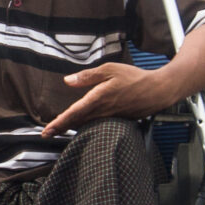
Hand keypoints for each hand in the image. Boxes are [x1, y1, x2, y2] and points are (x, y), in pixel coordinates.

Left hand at [39, 61, 176, 137]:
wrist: (158, 91)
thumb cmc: (134, 78)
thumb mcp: (109, 70)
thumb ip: (87, 76)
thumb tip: (68, 80)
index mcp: (98, 98)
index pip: (74, 113)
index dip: (59, 123)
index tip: (47, 131)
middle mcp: (102, 111)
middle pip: (77, 123)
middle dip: (61, 129)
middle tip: (47, 134)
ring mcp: (110, 118)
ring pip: (87, 125)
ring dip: (72, 128)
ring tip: (60, 129)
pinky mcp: (117, 120)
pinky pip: (97, 125)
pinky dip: (86, 126)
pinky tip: (81, 124)